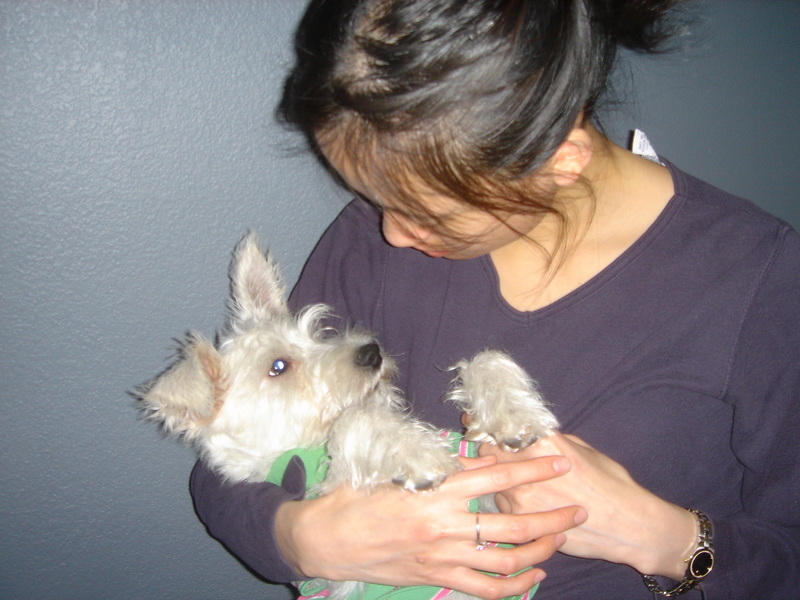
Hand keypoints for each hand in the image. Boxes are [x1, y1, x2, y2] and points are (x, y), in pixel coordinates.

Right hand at [275, 455, 585, 599]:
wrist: (327, 538)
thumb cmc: (358, 497)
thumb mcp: (397, 470)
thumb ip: (441, 466)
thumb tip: (478, 458)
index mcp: (436, 490)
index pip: (496, 477)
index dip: (532, 470)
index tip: (560, 462)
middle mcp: (444, 524)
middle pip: (512, 524)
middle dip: (552, 518)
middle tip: (579, 510)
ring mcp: (442, 556)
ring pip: (505, 560)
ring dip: (540, 551)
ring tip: (562, 541)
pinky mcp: (435, 578)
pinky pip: (483, 589)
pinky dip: (513, 586)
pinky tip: (532, 577)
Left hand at [480, 433, 696, 578]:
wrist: (627, 526)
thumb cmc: (611, 484)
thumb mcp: (581, 449)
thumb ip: (548, 439)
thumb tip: (527, 432)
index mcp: (544, 443)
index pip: (500, 427)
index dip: (482, 423)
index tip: (470, 419)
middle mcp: (527, 468)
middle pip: (488, 451)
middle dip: (485, 448)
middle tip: (485, 448)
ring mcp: (521, 496)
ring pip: (493, 480)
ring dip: (497, 478)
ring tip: (513, 480)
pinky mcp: (522, 520)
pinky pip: (504, 504)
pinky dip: (508, 501)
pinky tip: (524, 502)